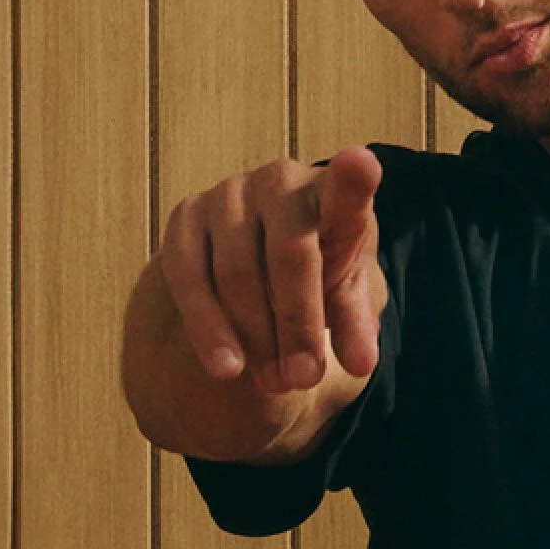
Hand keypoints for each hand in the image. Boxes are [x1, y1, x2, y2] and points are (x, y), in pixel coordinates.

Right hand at [158, 145, 386, 395]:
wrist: (261, 255)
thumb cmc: (320, 270)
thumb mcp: (346, 294)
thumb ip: (357, 323)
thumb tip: (362, 364)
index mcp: (332, 195)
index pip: (345, 189)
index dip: (353, 179)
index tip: (363, 165)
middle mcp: (280, 182)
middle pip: (290, 255)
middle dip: (298, 325)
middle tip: (306, 378)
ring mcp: (228, 194)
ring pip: (237, 273)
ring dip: (257, 336)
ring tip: (276, 383)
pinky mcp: (185, 217)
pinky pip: (188, 276)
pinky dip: (208, 327)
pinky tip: (227, 368)